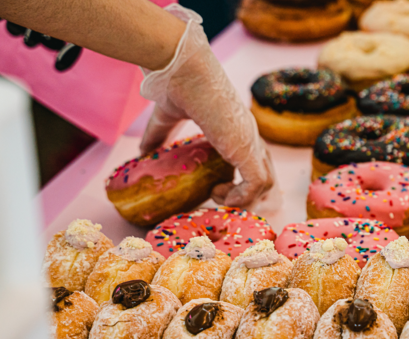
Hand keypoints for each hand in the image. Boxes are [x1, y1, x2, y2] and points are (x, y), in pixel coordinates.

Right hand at [139, 5, 273, 208]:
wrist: (182, 70)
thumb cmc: (177, 85)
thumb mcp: (166, 118)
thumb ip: (158, 136)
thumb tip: (142, 154)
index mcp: (238, 128)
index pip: (255, 160)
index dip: (241, 181)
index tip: (213, 189)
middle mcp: (250, 135)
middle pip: (266, 174)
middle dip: (246, 196)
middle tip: (217, 198)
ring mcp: (251, 142)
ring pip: (265, 183)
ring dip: (241, 199)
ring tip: (213, 194)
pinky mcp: (246, 149)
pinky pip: (257, 184)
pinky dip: (240, 197)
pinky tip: (216, 193)